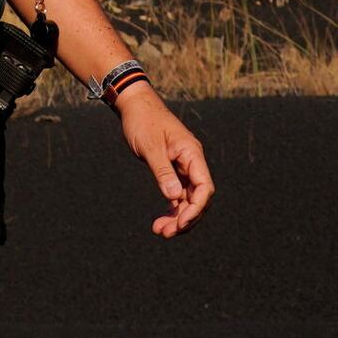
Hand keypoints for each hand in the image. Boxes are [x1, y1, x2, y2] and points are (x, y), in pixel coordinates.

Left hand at [115, 87, 213, 237]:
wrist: (134, 105)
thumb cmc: (143, 120)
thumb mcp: (150, 146)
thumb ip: (163, 171)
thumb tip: (175, 197)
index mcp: (192, 153)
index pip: (204, 188)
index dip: (196, 209)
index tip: (180, 223)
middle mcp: (192, 162)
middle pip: (198, 198)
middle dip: (185, 218)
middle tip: (165, 232)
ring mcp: (183, 167)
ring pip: (187, 199)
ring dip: (177, 217)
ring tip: (160, 231)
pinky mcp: (173, 170)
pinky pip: (178, 195)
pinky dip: (172, 208)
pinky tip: (161, 221)